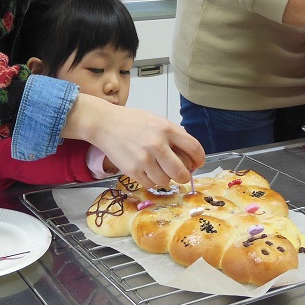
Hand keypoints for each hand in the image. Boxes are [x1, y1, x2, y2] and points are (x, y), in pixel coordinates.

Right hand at [71, 96, 204, 188]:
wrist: (105, 124)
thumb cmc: (132, 121)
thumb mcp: (157, 120)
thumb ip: (174, 134)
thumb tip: (191, 154)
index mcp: (166, 129)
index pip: (194, 148)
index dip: (199, 159)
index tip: (197, 164)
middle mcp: (157, 144)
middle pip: (181, 172)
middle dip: (184, 176)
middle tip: (180, 174)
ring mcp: (144, 159)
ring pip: (166, 181)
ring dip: (165, 178)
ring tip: (158, 169)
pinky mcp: (132, 170)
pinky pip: (150, 184)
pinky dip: (151, 181)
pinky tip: (146, 170)